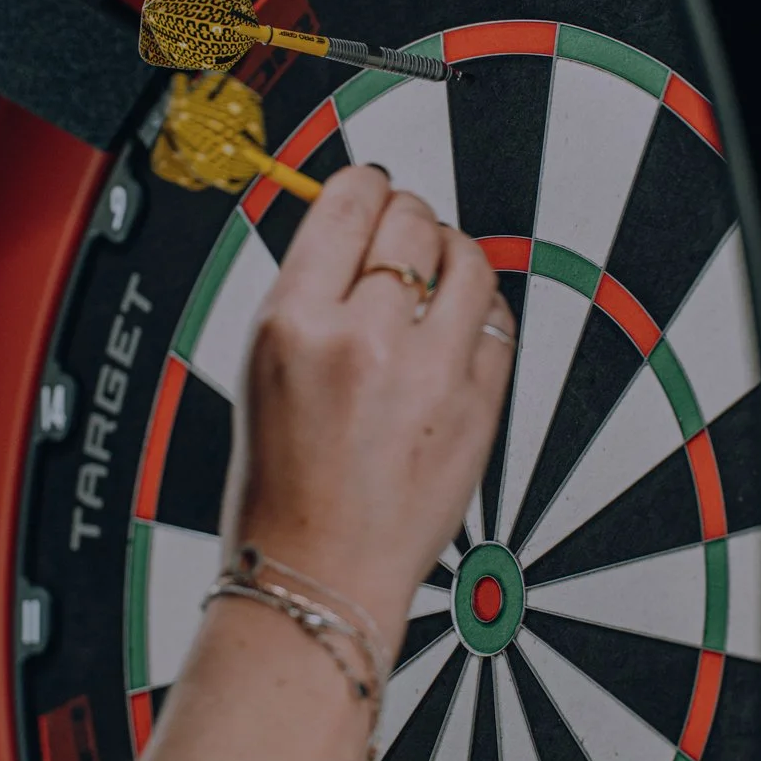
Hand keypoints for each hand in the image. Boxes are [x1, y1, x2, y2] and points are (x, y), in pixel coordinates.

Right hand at [218, 166, 516, 644]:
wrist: (319, 576)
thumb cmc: (281, 486)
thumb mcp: (259, 366)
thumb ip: (310, 288)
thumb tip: (354, 218)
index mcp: (295, 324)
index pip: (349, 201)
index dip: (365, 184)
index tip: (371, 187)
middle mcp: (365, 341)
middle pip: (413, 220)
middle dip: (408, 217)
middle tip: (402, 234)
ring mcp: (432, 374)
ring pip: (469, 260)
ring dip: (453, 255)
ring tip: (436, 274)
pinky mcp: (481, 407)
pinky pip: (500, 324)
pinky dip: (481, 316)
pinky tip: (457, 332)